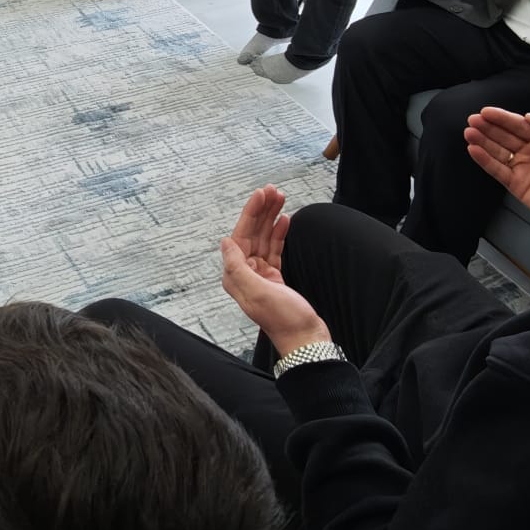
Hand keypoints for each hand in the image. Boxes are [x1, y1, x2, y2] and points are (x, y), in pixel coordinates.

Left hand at [219, 186, 330, 355]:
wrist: (305, 339)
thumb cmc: (283, 320)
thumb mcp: (257, 293)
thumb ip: (238, 268)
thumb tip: (224, 242)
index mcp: (235, 276)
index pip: (240, 236)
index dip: (250, 213)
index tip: (261, 195)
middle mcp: (244, 274)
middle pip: (251, 234)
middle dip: (261, 211)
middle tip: (273, 190)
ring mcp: (260, 275)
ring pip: (264, 238)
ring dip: (271, 218)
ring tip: (281, 198)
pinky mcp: (274, 277)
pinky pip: (274, 249)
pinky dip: (279, 233)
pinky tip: (284, 219)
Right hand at [464, 109, 529, 232]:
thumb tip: (529, 116)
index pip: (520, 125)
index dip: (503, 118)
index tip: (487, 112)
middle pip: (505, 136)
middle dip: (489, 127)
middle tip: (473, 120)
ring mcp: (523, 168)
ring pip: (498, 152)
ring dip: (483, 142)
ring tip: (469, 132)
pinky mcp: (517, 185)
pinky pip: (497, 170)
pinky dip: (485, 161)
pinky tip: (474, 150)